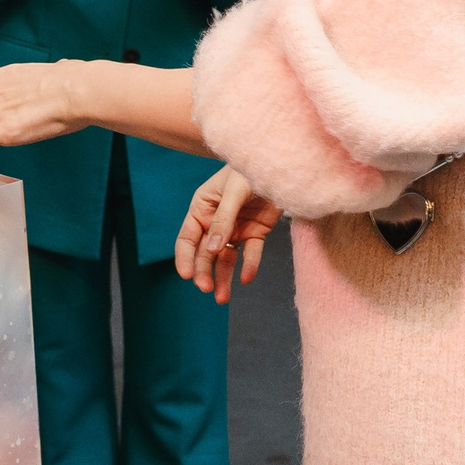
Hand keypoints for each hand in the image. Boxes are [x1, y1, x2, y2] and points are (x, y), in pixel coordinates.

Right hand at [175, 166, 282, 303]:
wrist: (279, 165)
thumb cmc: (248, 169)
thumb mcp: (233, 192)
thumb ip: (223, 220)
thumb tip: (211, 249)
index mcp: (202, 208)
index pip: (188, 238)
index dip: (185, 257)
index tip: (186, 275)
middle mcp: (216, 222)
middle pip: (205, 252)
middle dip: (204, 271)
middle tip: (207, 289)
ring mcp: (235, 229)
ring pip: (225, 258)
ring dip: (223, 277)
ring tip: (222, 298)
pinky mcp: (255, 233)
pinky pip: (250, 253)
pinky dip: (249, 266)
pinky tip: (246, 279)